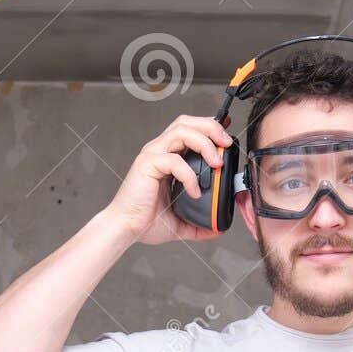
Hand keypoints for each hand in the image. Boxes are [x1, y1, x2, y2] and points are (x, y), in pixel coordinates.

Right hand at [103, 115, 231, 244]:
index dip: (209, 127)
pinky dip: (190, 175)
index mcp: (168, 157)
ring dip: (204, 143)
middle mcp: (160, 151)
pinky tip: (195, 192)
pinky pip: (174, 160)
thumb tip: (218, 228)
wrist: (125, 229)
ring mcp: (153, 155)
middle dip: (211, 127)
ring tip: (217, 163)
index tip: (226, 136)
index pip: (190, 130)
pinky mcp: (147, 165)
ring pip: (181, 131)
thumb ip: (200, 223)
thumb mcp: (181, 222)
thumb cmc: (145, 221)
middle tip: (226, 143)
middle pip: (187, 122)